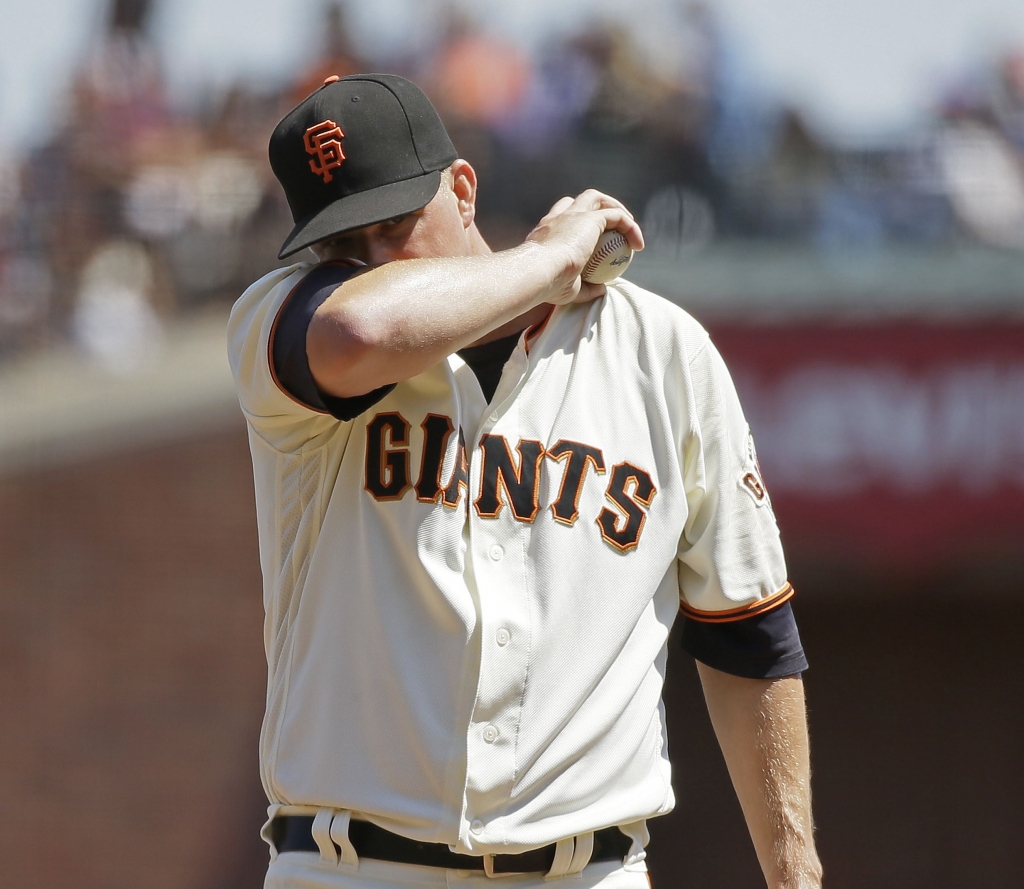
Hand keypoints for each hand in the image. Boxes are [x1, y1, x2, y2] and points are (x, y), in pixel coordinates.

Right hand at [525, 190, 643, 305]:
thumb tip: (601, 289)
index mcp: (546, 232)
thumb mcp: (568, 290)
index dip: (578, 223)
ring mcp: (572, 215)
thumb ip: (585, 287)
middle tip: (614, 229)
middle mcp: (557, 218)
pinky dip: (630, 227)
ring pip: (597, 199)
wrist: (538, 272)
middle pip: (579, 201)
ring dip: (615, 208)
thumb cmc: (549, 284)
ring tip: (629, 229)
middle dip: (598, 207)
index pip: (561, 216)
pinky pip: (617, 217)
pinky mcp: (589, 218)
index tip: (593, 241)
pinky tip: (638, 245)